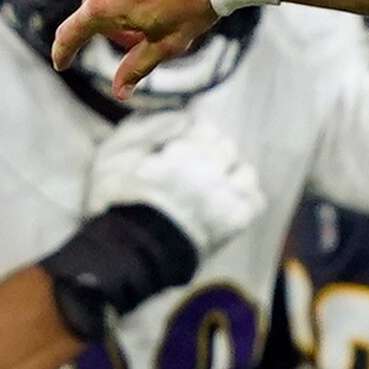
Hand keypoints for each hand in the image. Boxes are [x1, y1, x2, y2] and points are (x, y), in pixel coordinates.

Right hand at [51, 0, 222, 96]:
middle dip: (103, 12)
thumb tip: (119, 91)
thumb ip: (136, 67)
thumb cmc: (196, 3)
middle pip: (88, 0)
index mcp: (103, 7)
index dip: (64, 51)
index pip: (70, 33)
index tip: (62, 61)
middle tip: (133, 20)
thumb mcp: (166, 43)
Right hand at [83, 104, 265, 252]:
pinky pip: (255, 201)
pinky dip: (245, 200)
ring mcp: (225, 197)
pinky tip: (228, 205)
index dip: (194, 134)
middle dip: (212, 154)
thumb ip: (143, 127)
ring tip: (215, 188)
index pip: (203, 126)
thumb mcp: (112, 155)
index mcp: (180, 151)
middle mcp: (209, 170)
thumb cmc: (115, 203)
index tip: (183, 145)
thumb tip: (174, 113)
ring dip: (232, 176)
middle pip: (225, 147)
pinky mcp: (234, 222)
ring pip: (245, 172)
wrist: (130, 255)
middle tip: (196, 170)